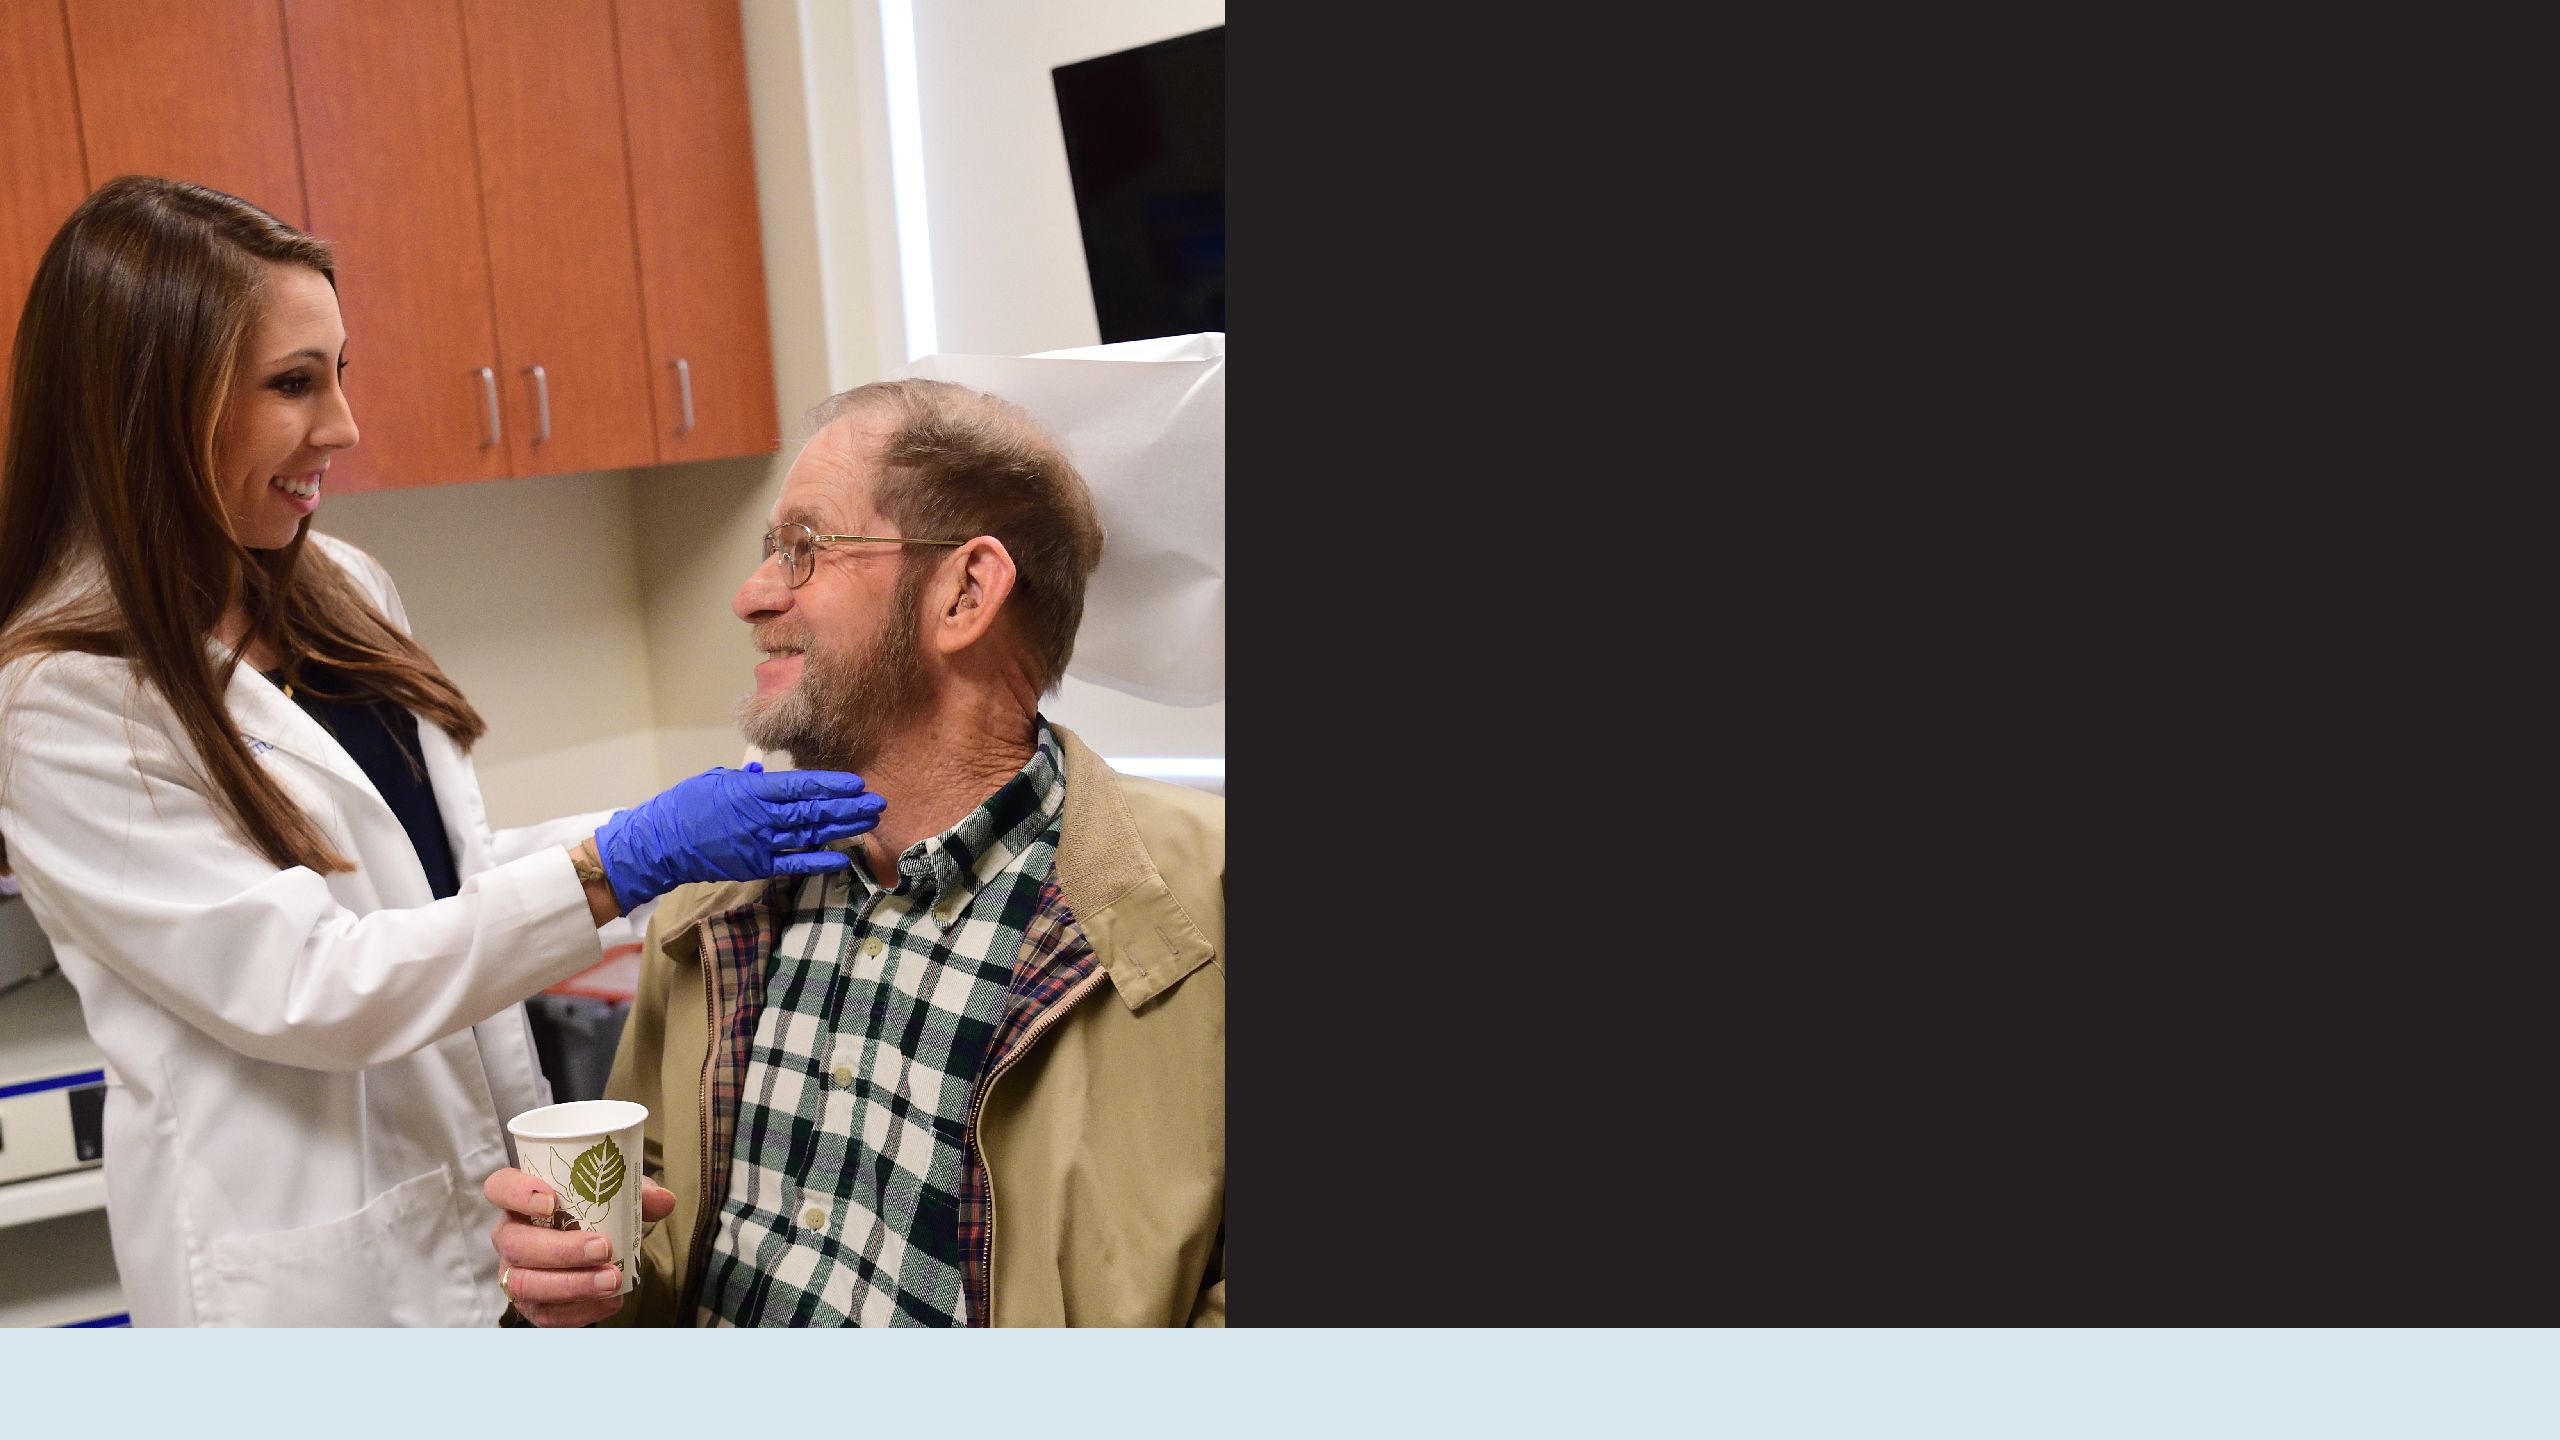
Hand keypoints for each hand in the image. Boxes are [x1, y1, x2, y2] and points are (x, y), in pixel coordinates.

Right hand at [484, 1165, 677, 1327]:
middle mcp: (510, 1235)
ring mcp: (515, 1273)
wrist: (595, 1252)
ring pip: (525, 1284)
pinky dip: (579, 1311)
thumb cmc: (596, 1213)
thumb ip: (637, 1192)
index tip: (551, 1201)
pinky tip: (610, 1302)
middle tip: (603, 1248)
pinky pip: (544, 1315)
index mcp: (521, 1199)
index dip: (517, 1193)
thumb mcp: (617, 1194)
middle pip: (516, 1244)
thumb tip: (664, 1200)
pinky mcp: (531, 1305)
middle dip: (560, 1249)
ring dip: (571, 1284)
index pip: (500, 1187)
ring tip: (612, 1281)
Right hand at [594, 761, 883, 912]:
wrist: (660, 843)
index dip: (833, 785)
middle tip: (878, 802)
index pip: (802, 785)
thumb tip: (766, 775)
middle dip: (849, 806)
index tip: (858, 783)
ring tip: (869, 822)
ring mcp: (761, 843)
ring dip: (842, 828)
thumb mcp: (716, 780)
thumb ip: (747, 778)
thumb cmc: (686, 805)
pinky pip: (794, 864)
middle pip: (814, 810)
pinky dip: (820, 861)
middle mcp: (762, 816)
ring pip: (810, 834)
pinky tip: (843, 858)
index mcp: (753, 790)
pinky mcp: (757, 866)